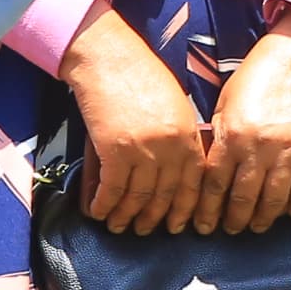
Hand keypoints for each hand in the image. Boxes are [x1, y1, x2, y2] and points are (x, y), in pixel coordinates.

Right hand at [61, 6, 210, 233]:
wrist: (108, 58)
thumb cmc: (138, 75)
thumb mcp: (172, 106)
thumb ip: (177, 137)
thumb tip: (170, 167)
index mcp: (188, 135)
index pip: (192, 184)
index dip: (183, 208)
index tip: (178, 224)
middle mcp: (171, 147)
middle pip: (166, 194)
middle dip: (155, 218)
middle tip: (146, 231)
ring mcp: (144, 150)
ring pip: (138, 196)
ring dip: (127, 216)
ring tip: (118, 227)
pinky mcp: (116, 150)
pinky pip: (113, 188)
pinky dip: (104, 204)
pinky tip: (97, 212)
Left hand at [198, 12, 290, 234]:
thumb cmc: (256, 78)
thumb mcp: (225, 105)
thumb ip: (216, 138)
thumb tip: (203, 170)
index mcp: (230, 136)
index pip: (213, 185)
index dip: (206, 209)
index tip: (201, 224)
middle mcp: (259, 149)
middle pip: (242, 198)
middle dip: (232, 220)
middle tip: (226, 231)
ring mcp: (289, 153)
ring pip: (273, 200)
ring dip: (262, 219)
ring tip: (254, 228)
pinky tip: (285, 215)